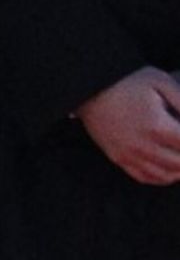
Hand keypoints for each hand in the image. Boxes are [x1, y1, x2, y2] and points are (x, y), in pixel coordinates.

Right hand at [75, 67, 179, 184]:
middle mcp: (143, 146)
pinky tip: (171, 169)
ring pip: (166, 175)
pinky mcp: (117, 157)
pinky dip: (163, 178)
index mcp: (157, 126)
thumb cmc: (126, 81)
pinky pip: (145, 177)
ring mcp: (129, 154)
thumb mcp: (161, 82)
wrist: (88, 86)